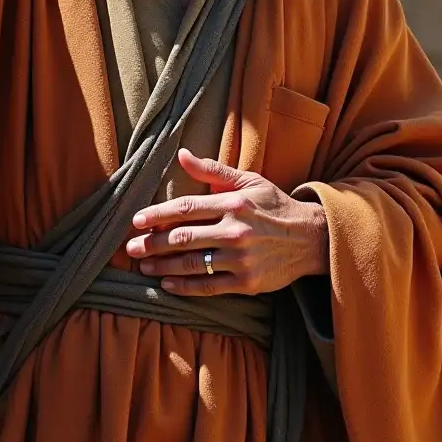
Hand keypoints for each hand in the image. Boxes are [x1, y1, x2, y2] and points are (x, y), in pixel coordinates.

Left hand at [124, 149, 328, 296]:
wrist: (312, 238)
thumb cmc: (274, 206)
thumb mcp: (248, 181)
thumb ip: (213, 170)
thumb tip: (181, 155)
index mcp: (233, 203)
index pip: (186, 208)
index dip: (158, 214)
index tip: (137, 220)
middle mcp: (236, 231)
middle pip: (183, 238)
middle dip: (152, 243)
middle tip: (130, 247)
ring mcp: (241, 259)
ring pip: (192, 264)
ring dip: (163, 265)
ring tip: (143, 265)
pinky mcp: (247, 283)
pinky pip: (209, 287)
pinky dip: (184, 286)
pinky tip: (167, 284)